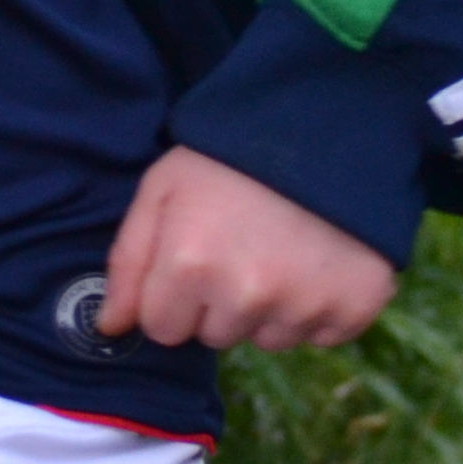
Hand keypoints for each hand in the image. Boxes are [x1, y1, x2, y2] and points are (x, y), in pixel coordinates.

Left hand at [99, 145, 396, 350]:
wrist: (325, 125)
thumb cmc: (229, 157)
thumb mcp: (162, 188)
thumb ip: (128, 261)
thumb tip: (110, 327)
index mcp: (190, 266)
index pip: (162, 329)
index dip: (173, 295)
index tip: (193, 259)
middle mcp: (246, 296)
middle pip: (215, 336)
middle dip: (220, 301)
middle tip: (242, 245)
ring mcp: (303, 306)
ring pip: (267, 338)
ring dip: (269, 307)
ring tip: (282, 248)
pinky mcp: (352, 309)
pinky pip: (320, 336)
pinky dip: (318, 307)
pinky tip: (317, 261)